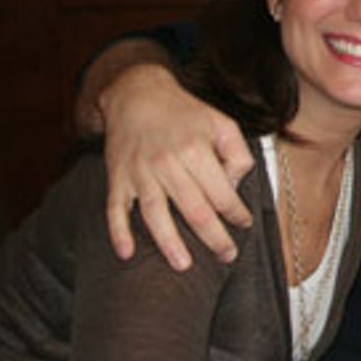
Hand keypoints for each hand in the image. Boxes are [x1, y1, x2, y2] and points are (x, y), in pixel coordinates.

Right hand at [101, 63, 253, 269]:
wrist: (137, 95)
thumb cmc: (186, 113)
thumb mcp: (222, 124)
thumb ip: (237, 154)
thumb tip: (235, 185)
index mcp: (196, 150)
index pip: (222, 194)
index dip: (237, 213)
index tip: (245, 224)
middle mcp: (167, 163)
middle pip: (194, 211)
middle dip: (214, 238)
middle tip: (227, 256)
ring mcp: (139, 173)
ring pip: (156, 216)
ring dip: (170, 244)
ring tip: (184, 266)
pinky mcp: (117, 178)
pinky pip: (115, 210)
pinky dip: (118, 233)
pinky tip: (126, 253)